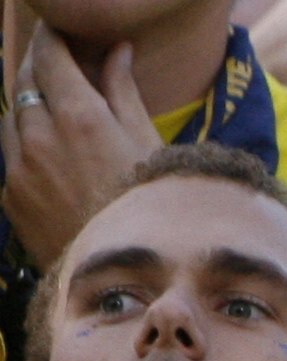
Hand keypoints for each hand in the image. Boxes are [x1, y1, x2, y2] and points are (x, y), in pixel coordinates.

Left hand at [0, 14, 158, 274]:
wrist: (130, 284)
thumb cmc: (151, 212)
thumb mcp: (150, 149)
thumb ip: (125, 93)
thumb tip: (117, 52)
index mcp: (81, 118)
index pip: (50, 56)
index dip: (52, 37)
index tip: (58, 29)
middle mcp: (41, 136)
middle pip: (24, 81)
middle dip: (38, 67)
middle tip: (57, 63)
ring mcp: (19, 167)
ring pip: (13, 117)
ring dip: (30, 107)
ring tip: (56, 114)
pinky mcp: (10, 196)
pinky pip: (11, 156)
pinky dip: (27, 146)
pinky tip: (53, 159)